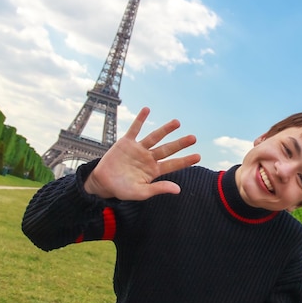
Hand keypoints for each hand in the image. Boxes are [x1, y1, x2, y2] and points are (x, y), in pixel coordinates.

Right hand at [84, 107, 199, 198]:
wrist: (103, 183)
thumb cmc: (123, 190)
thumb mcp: (141, 193)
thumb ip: (158, 189)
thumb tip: (178, 189)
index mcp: (154, 170)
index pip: (173, 164)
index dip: (185, 161)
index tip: (198, 157)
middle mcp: (149, 158)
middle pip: (167, 149)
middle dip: (180, 143)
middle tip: (193, 138)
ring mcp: (138, 149)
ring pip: (155, 137)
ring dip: (165, 129)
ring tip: (177, 122)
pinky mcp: (126, 142)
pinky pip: (135, 129)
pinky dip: (140, 119)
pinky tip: (147, 109)